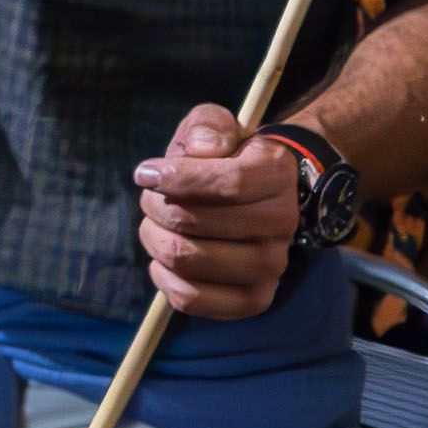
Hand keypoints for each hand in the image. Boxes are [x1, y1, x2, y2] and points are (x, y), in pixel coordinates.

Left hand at [131, 103, 306, 319]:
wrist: (256, 197)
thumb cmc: (227, 158)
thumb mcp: (217, 126)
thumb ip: (207, 127)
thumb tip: (200, 151)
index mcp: (277, 176)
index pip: (227, 183)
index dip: (176, 178)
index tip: (145, 173)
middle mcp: (282, 224)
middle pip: (191, 222)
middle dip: (155, 207)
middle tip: (153, 198)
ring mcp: (271, 268)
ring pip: (184, 259)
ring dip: (154, 238)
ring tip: (157, 224)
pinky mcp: (253, 301)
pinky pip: (189, 298)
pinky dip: (163, 276)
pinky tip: (166, 257)